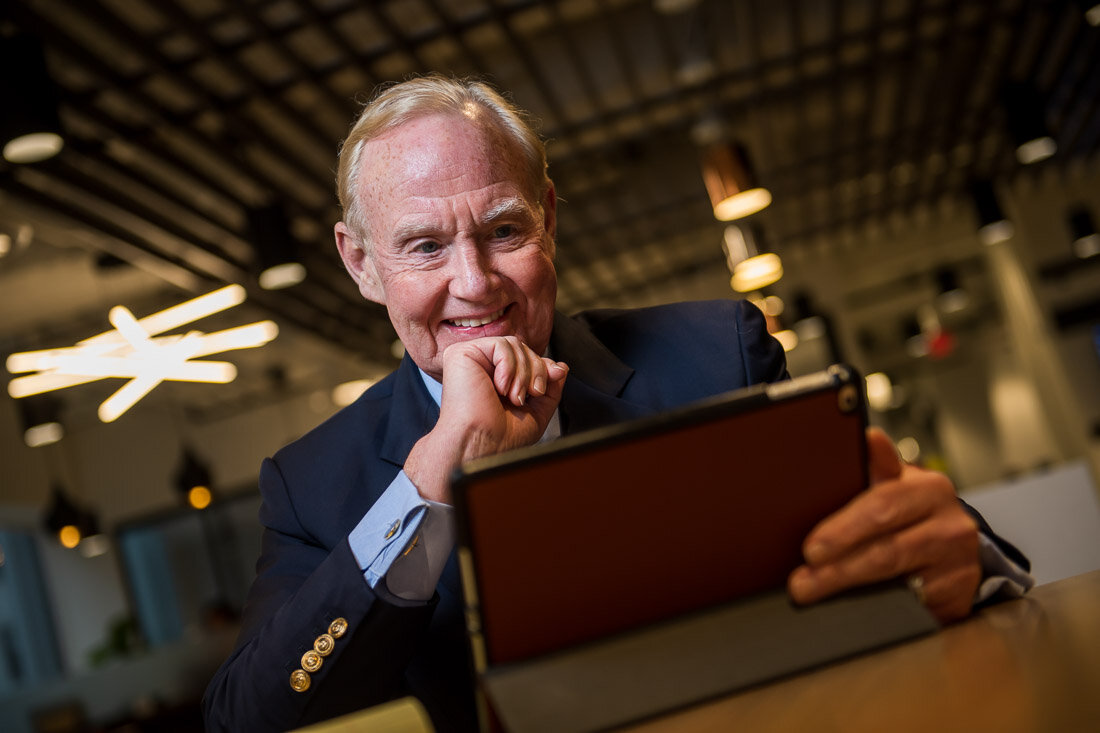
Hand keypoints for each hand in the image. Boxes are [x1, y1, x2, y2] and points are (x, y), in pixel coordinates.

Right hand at [404, 336, 567, 502]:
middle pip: (523, 348)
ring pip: (514, 345)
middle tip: (531, 394)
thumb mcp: (537, 411)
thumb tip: (561, 367)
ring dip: (524, 373)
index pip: (525, 357)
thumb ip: (550, 388)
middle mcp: (482, 366)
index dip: (543, 366)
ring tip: (515, 397)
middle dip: (536, 371)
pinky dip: (509, 367)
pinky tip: (501, 388)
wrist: (482, 444)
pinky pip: (501, 345)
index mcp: (496, 379)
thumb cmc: (501, 437)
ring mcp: (471, 359)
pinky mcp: (461, 354)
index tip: (552, 379)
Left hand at [787, 427, 980, 622]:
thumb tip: (867, 437)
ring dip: (847, 586)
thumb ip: (877, 465)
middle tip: (803, 579)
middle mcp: (952, 524)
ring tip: (811, 591)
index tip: (810, 549)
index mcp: (930, 488)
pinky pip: (912, 603)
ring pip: (895, 578)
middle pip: (887, 549)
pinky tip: (849, 606)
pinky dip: (875, 605)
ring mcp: (958, 562)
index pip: (882, 506)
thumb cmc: (912, 512)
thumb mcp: (895, 484)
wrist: (954, 546)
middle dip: (838, 566)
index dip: (843, 530)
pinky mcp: (959, 595)